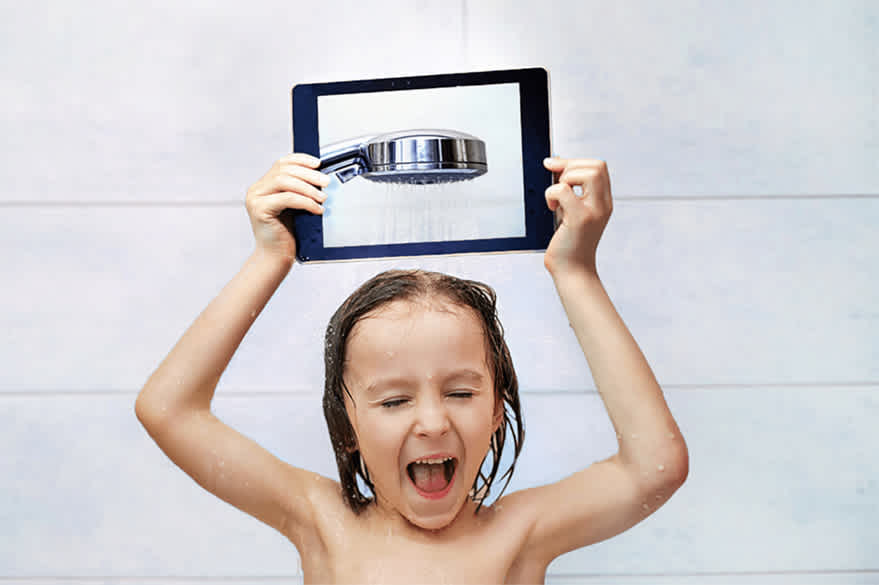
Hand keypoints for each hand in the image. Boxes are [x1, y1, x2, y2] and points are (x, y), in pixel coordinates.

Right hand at [244, 153, 330, 259]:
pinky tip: (316, 208)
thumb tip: (320, 176)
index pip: (282, 163)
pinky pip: (287, 198)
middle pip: (284, 170)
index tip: (318, 163)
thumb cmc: (286, 234)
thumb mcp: (294, 206)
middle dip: (308, 174)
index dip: (301, 159)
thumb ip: (299, 190)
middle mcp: (257, 189)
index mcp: (264, 185)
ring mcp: (255, 198)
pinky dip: (305, 201)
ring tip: (323, 197)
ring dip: (308, 188)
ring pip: (284, 181)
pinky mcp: (259, 209)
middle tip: (326, 182)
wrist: (275, 256)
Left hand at [543, 157, 612, 276]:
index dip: (576, 162)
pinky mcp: (580, 219)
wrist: (572, 271)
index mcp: (603, 201)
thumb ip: (568, 190)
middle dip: (571, 166)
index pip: (599, 167)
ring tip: (557, 199)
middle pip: (597, 166)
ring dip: (563, 179)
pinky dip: (551, 194)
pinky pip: (563, 190)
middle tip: (556, 182)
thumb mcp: (570, 211)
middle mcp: (603, 205)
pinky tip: (552, 208)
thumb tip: (555, 163)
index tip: (556, 168)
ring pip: (586, 173)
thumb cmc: (568, 243)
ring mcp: (594, 211)